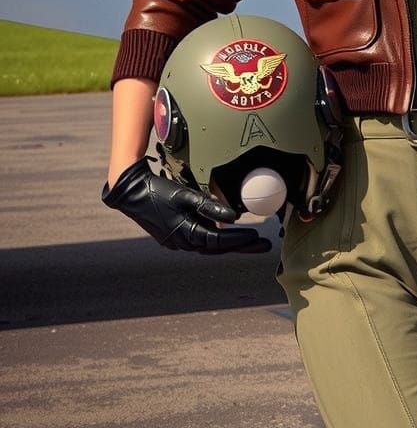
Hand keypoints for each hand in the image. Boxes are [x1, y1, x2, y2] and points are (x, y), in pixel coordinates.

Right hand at [101, 157, 271, 254]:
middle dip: (242, 246)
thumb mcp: (186, 195)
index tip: (258, 236)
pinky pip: (200, 241)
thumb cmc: (159, 190)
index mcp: (186, 233)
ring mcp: (177, 241)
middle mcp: (182, 242)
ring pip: (209, 246)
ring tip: (252, 241)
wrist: (131, 192)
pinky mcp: (174, 236)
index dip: (240, 239)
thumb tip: (235, 218)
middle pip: (218, 247)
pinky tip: (226, 235)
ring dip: (229, 244)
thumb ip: (210, 206)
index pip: (220, 241)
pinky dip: (215, 239)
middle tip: (265, 245)